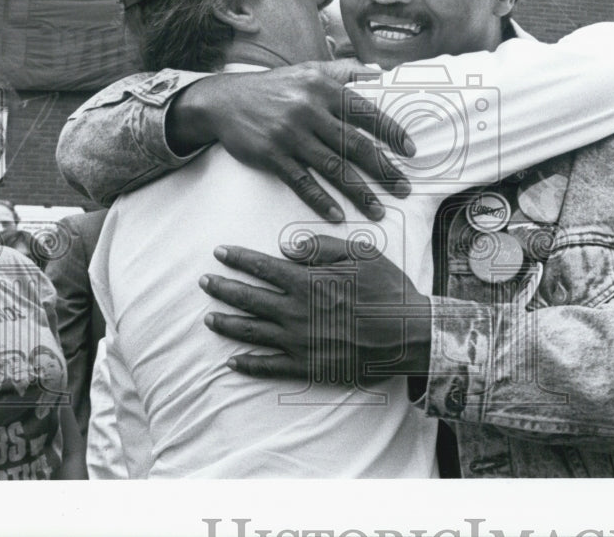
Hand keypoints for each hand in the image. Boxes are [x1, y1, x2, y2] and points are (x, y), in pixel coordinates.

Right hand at [169, 60, 414, 221]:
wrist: (224, 101)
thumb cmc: (274, 87)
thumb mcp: (308, 69)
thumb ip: (345, 71)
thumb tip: (381, 72)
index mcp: (323, 88)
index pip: (366, 112)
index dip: (392, 132)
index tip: (411, 151)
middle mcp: (309, 110)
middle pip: (355, 144)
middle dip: (384, 169)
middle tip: (405, 188)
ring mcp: (290, 134)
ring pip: (332, 167)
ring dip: (359, 192)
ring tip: (379, 210)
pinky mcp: (271, 155)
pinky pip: (302, 182)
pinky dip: (320, 200)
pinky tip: (337, 215)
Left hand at [199, 237, 431, 380]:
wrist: (408, 335)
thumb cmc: (388, 291)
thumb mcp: (361, 255)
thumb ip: (322, 247)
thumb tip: (288, 247)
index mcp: (308, 281)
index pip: (262, 267)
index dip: (238, 259)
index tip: (220, 252)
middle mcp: (296, 312)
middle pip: (249, 299)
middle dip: (223, 288)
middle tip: (205, 282)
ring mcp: (299, 341)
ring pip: (252, 332)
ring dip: (227, 324)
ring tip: (209, 319)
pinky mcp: (308, 366)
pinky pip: (270, 366)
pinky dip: (249, 364)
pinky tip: (234, 361)